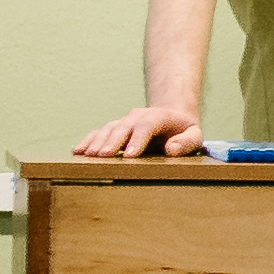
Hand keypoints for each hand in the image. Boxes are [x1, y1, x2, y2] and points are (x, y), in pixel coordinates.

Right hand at [77, 105, 206, 158]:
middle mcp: (138, 116)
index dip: (137, 140)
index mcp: (159, 117)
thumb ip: (187, 142)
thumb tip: (170, 149)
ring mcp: (124, 122)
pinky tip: (78, 151)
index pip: (146, 125)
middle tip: (103, 157)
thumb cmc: (184, 132)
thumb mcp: (195, 136)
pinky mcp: (114, 129)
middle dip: (112, 142)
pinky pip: (98, 133)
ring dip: (97, 142)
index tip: (129, 156)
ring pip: (108, 129)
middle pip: (123, 127)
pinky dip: (88, 140)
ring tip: (87, 156)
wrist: (172, 118)